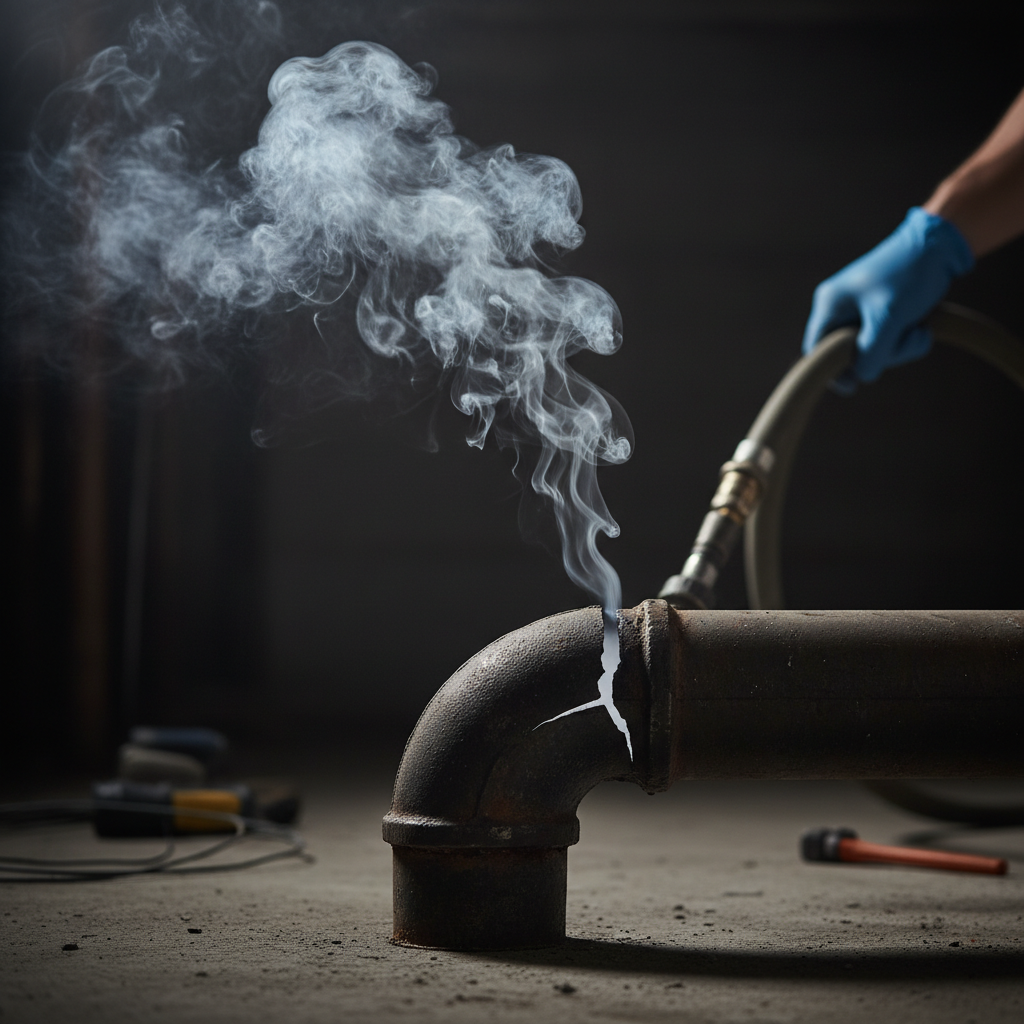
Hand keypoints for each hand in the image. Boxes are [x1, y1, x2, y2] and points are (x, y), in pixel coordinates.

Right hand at [802, 207, 973, 386]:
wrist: (941, 245)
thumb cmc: (910, 275)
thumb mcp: (890, 318)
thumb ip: (871, 352)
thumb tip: (861, 376)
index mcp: (831, 305)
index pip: (817, 350)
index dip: (831, 371)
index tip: (852, 386)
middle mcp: (840, 308)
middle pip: (847, 353)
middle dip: (880, 354)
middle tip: (905, 340)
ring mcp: (860, 311)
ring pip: (871, 349)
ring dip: (898, 348)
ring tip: (918, 329)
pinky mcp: (880, 313)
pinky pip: (886, 341)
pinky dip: (905, 340)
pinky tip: (920, 326)